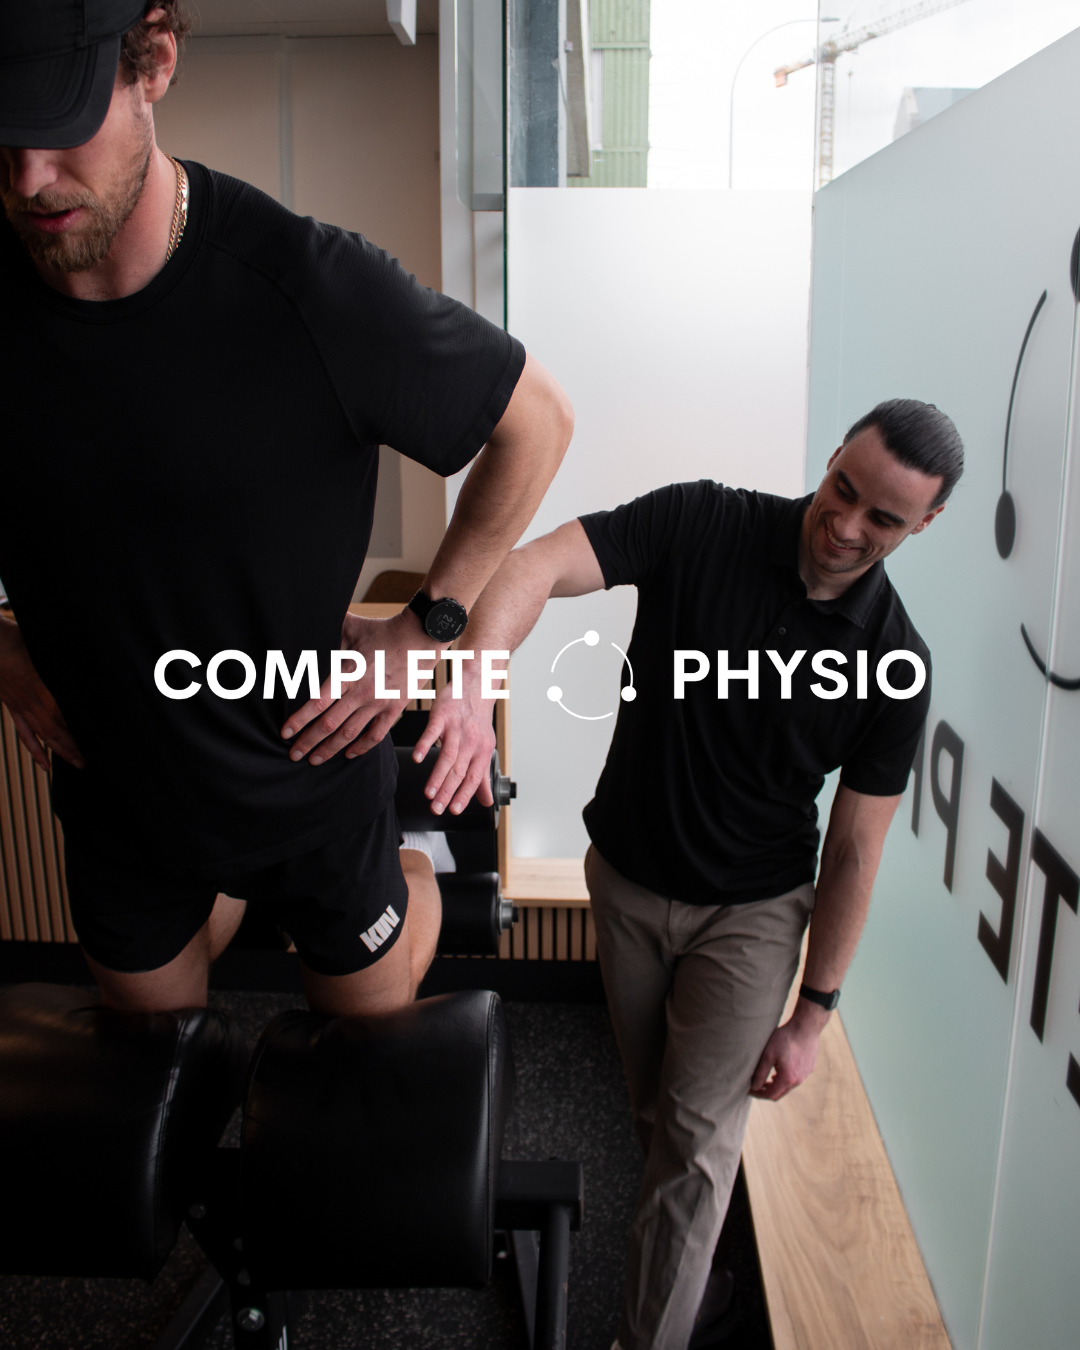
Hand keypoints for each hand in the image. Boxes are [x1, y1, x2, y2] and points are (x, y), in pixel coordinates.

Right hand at [0, 616, 83, 770]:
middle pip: (53, 729)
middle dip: (73, 746)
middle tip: (90, 759)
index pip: (58, 710)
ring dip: (60, 750)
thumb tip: (82, 656)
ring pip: (42, 734)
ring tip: (78, 763)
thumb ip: (58, 656)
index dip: (74, 726)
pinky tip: (45, 765)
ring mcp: (19, 704)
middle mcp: (28, 698)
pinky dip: (35, 750)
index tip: (93, 736)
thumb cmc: (13, 637)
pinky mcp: (12, 706)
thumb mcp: (40, 643)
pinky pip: (24, 732)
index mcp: (37, 681)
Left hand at [280, 609, 422, 764]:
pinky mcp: (394, 709)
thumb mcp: (352, 627)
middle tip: (293, 754)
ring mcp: (379, 703)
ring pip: (349, 734)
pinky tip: (348, 754)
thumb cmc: (383, 631)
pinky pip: (375, 735)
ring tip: (314, 760)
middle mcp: (362, 691)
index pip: (318, 702)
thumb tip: (307, 622)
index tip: (285, 732)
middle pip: (329, 724)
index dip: (299, 719)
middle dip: (308, 742)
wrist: (419, 638)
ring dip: (329, 749)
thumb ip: (328, 630)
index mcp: (348, 672)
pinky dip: (360, 748)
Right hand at [412, 675, 496, 816]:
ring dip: (437, 776)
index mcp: (482, 751)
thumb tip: (486, 801)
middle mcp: (471, 741)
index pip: (473, 778)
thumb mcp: (484, 748)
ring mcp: (456, 728)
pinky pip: (433, 732)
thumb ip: (482, 777)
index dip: (464, 795)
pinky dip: (425, 745)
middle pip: (459, 771)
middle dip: (447, 792)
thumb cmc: (477, 720)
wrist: (475, 686)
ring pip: (448, 756)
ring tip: (429, 793)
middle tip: (436, 809)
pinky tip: (417, 758)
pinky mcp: (442, 716)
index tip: (454, 810)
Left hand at [748, 999, 828, 1100]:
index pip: (771, 1095)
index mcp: (788, 1079)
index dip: (758, 1094)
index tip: (749, 1090)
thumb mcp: (768, 1055)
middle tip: (756, 1086)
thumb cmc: (785, 1039)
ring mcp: (805, 1075)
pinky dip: (785, 1079)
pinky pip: (795, 1079)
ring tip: (766, 1079)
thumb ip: (760, 1073)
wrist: (806, 1027)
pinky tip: (779, 1070)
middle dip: (766, 1092)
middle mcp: (798, 1081)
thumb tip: (754, 1087)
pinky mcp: (809, 1068)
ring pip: (788, 1086)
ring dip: (776, 1085)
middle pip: (780, 1093)